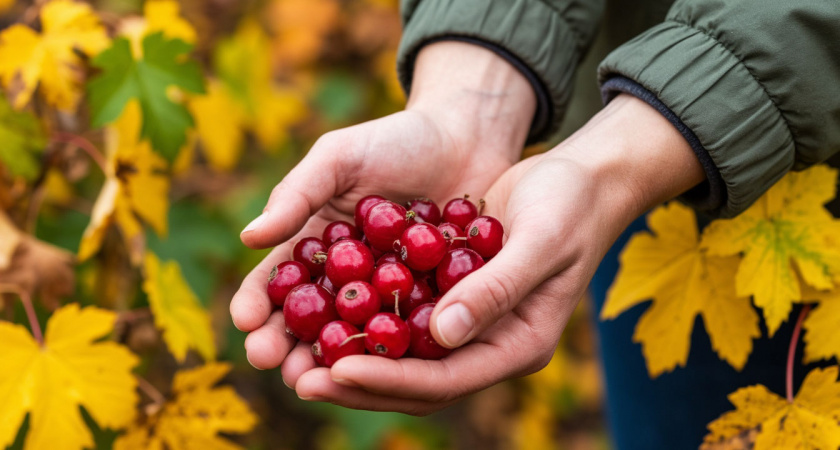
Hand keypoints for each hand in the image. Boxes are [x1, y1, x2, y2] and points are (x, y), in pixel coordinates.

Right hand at [230, 42, 535, 369]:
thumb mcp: (340, 159)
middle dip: (286, 345)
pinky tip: (383, 368)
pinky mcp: (430, 303)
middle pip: (308, 320)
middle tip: (276, 366)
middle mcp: (345, 277)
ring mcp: (387, 294)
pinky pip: (409, 330)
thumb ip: (298, 195)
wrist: (466, 137)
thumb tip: (248, 238)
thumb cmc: (395, 140)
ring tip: (314, 380)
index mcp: (314, 244)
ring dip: (330, 360)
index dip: (256, 303)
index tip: (244, 322)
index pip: (276, 280)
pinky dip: (394, 351)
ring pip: (354, 335)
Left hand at [284, 94, 705, 414]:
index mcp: (517, 345)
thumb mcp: (540, 241)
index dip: (391, 379)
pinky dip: (363, 316)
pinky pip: (400, 315)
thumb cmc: (570, 206)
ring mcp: (467, 322)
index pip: (446, 380)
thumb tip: (441, 336)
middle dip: (357, 382)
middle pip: (415, 380)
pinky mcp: (448, 293)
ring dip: (351, 356)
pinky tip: (321, 309)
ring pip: (401, 354)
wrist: (577, 179)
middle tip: (297, 378)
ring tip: (295, 356)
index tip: (340, 371)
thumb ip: (496, 290)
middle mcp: (487, 344)